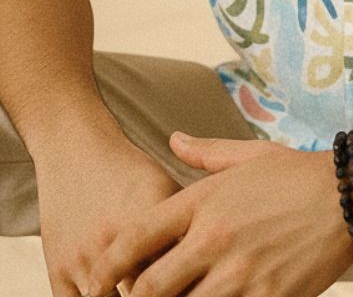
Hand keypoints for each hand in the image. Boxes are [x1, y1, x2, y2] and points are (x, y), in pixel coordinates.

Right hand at [35, 127, 180, 296]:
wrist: (74, 150)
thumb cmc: (127, 170)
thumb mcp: (164, 186)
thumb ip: (188, 223)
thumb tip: (214, 256)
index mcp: (147, 216)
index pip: (176, 270)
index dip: (188, 282)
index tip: (195, 281)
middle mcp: (113, 238)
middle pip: (146, 293)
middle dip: (163, 293)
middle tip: (171, 287)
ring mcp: (83, 257)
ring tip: (147, 292)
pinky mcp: (58, 269)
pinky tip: (114, 296)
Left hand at [87, 133, 352, 296]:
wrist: (350, 194)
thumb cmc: (296, 174)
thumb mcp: (247, 156)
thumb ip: (204, 152)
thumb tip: (173, 139)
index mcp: (202, 202)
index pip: (135, 239)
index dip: (108, 267)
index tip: (99, 282)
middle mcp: (213, 238)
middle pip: (149, 288)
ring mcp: (240, 273)